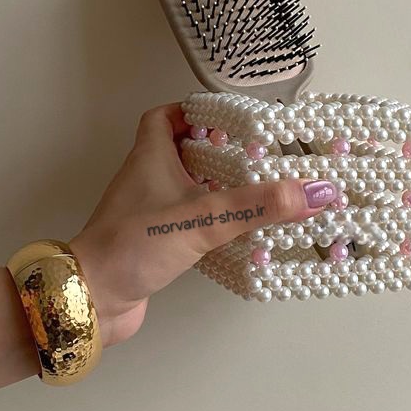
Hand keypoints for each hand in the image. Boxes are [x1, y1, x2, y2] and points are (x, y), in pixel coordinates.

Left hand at [69, 104, 337, 346]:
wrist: (92, 299)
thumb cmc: (134, 245)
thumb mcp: (202, 217)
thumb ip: (258, 205)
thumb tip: (317, 191)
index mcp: (150, 157)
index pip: (166, 116)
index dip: (196, 111)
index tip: (233, 118)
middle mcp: (148, 179)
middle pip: (185, 151)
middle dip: (221, 151)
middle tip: (259, 155)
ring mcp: (150, 213)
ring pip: (189, 189)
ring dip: (221, 188)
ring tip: (262, 191)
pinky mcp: (156, 243)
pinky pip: (191, 223)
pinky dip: (215, 223)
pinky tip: (243, 234)